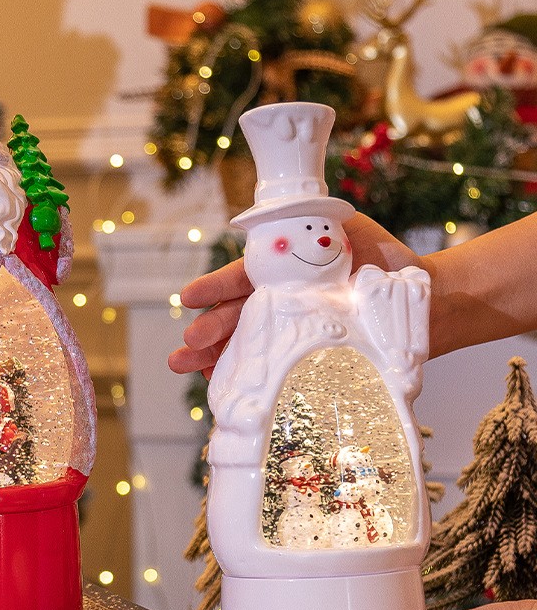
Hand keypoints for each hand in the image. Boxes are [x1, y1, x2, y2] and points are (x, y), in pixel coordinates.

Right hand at [167, 214, 419, 377]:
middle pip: (238, 317)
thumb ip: (309, 226)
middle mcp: (284, 304)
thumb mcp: (345, 231)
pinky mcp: (307, 361)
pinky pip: (272, 370)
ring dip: (214, 357)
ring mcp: (294, 334)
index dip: (215, 288)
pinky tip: (218, 385)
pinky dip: (244, 378)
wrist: (423, 301)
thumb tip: (269, 224)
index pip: (242, 279)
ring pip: (248, 346)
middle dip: (208, 329)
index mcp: (285, 273)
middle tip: (187, 344)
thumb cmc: (384, 261)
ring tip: (185, 366)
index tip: (189, 297)